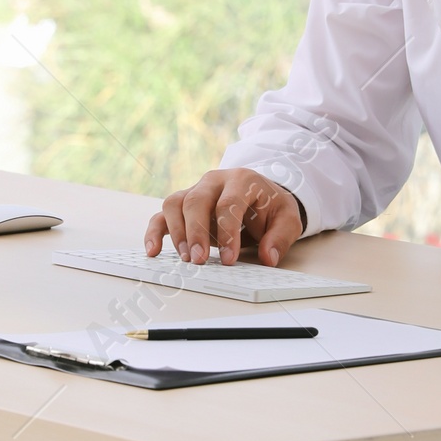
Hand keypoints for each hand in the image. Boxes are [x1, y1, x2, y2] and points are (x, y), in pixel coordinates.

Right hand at [145, 169, 303, 266]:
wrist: (260, 196)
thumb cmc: (270, 208)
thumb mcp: (287, 220)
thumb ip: (280, 237)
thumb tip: (268, 257)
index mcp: (241, 180)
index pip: (229, 204)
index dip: (227, 232)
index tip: (228, 259)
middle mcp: (214, 181)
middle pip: (196, 201)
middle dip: (196, 232)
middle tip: (199, 260)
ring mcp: (195, 191)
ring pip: (175, 204)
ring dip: (177, 233)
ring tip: (186, 259)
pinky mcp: (182, 206)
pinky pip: (161, 215)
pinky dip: (154, 232)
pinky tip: (153, 251)